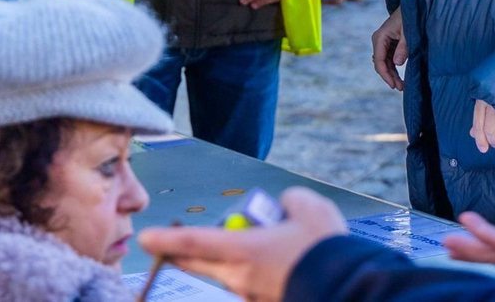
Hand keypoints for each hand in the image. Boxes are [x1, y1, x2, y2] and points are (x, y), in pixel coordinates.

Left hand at [139, 188, 346, 301]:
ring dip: (238, 258)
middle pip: (201, 264)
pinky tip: (290, 263)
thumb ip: (287, 201)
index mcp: (244, 251)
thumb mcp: (307, 206)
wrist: (348, 287)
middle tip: (171, 247)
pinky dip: (262, 272)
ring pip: (232, 273)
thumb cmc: (324, 247)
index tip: (145, 238)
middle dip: (184, 254)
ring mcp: (253, 296)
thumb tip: (283, 208)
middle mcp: (241, 278)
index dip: (167, 239)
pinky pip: (255, 284)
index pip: (194, 243)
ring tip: (275, 243)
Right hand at [371, 7, 406, 91]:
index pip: (379, 60)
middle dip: (389, 77)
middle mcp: (379, 41)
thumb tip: (397, 64)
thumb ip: (403, 48)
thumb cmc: (409, 17)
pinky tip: (400, 77)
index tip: (393, 85)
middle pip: (381, 64)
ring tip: (401, 86)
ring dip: (392, 75)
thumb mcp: (408, 32)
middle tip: (400, 88)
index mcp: (380, 37)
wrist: (412, 6)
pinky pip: (390, 60)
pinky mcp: (390, 45)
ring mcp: (384, 43)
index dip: (385, 75)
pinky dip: (394, 69)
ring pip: (385, 64)